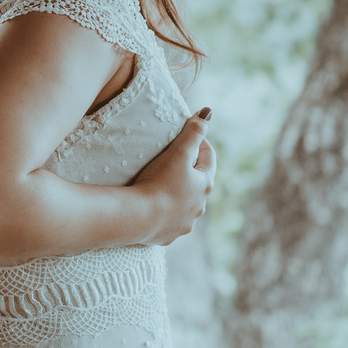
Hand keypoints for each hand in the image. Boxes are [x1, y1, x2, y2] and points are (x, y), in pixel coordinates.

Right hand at [131, 109, 216, 245]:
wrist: (139, 217)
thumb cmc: (159, 181)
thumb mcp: (178, 153)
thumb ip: (193, 132)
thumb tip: (208, 112)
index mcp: (204, 185)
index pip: (208, 158)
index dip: (199, 143)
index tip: (186, 135)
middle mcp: (199, 207)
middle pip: (197, 182)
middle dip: (187, 170)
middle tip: (169, 159)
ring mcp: (184, 223)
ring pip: (184, 204)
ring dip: (176, 194)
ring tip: (158, 185)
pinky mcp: (168, 235)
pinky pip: (168, 221)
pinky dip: (164, 213)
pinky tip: (151, 209)